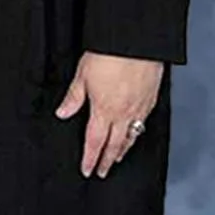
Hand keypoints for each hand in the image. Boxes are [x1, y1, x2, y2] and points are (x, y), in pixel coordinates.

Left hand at [54, 51, 162, 177]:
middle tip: (103, 172)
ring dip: (123, 150)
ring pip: (132, 137)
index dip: (90, 158)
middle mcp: (123, 114)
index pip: (95, 142)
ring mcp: (139, 108)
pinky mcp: (151, 100)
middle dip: (107, 161)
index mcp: (104, 110)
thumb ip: (73, 97)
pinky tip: (135, 134)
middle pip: (115, 145)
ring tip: (118, 158)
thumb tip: (63, 113)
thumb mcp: (83, 75)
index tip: (87, 170)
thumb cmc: (109, 54)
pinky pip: (144, 124)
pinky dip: (137, 134)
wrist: (136, 42)